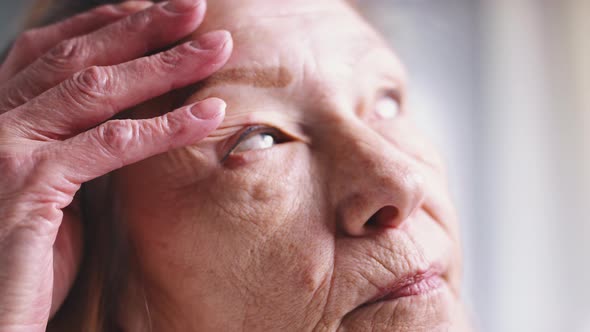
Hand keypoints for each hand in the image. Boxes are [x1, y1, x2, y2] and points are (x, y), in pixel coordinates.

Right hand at [0, 0, 231, 329]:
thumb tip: (129, 124)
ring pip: (97, 90)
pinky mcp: (28, 186)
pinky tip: (207, 116)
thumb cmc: (21, 252)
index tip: (150, 9)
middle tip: (194, 9)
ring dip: (165, 65)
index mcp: (0, 115)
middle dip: (143, 29)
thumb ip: (76, 149)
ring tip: (216, 49)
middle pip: (78, 58)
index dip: (103, 25)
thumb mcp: (49, 186)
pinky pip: (110, 144)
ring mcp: (7, 148)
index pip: (50, 51)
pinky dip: (164, 127)